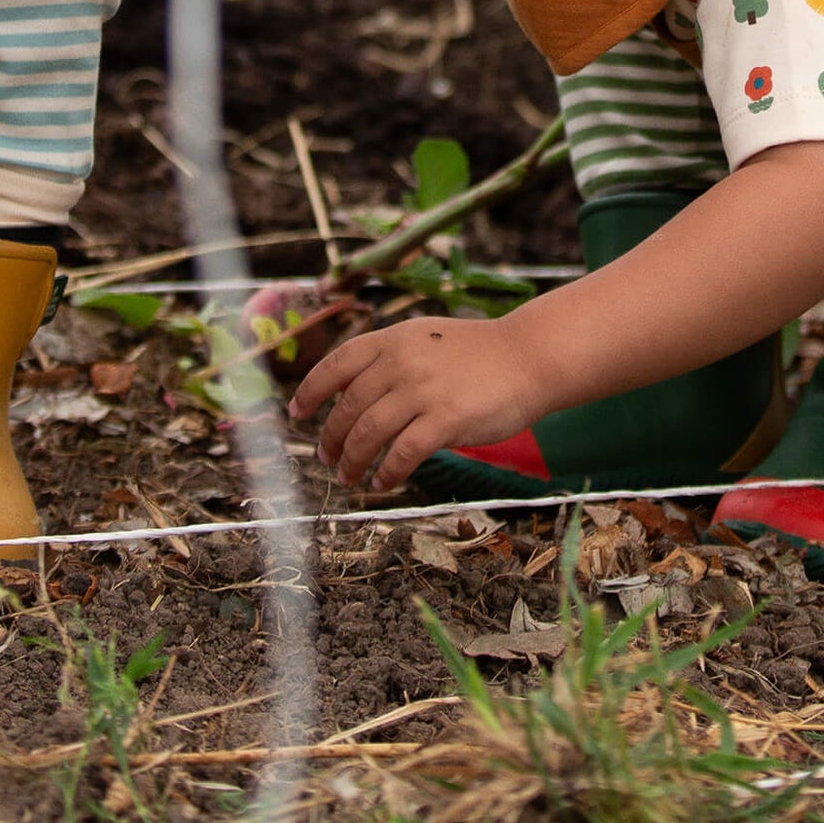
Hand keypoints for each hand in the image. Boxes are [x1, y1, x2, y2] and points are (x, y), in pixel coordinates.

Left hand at [288, 316, 542, 491]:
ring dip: (353, 461)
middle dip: (331, 437)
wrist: (527, 357)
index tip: (297, 412)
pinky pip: (402, 454)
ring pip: (368, 433)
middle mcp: (402, 361)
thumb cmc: (477, 354)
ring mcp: (423, 390)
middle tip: (327, 457)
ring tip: (349, 477)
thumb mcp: (425, 339)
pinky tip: (383, 483)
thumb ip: (391, 359)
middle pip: (348, 406)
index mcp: (394, 339)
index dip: (311, 390)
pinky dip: (387, 473)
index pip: (337, 363)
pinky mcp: (445, 419)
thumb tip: (352, 392)